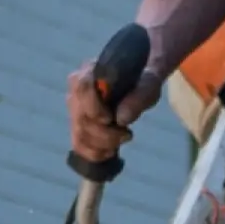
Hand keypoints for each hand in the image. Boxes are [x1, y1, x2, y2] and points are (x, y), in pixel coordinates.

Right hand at [67, 48, 161, 172]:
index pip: (82, 87)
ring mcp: (75, 109)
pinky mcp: (78, 125)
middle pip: (81, 118)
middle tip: (128, 134)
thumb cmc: (142, 79)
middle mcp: (77, 89)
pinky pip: (78, 146)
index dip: (94, 107)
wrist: (138, 83)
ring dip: (103, 145)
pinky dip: (95, 153)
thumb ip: (139, 96)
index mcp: (91, 70)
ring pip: (79, 135)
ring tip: (123, 138)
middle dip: (105, 134)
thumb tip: (121, 119)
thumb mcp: (149, 83)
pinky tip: (111, 151)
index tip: (110, 118)